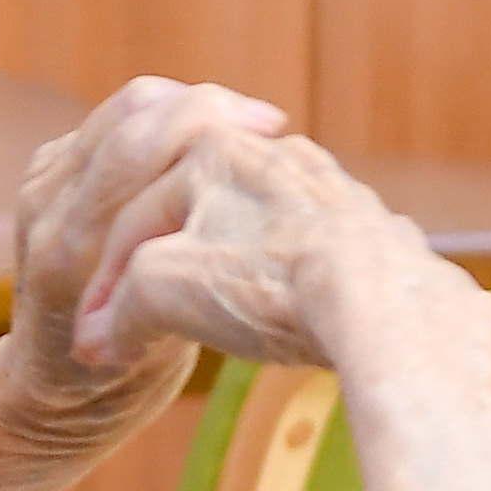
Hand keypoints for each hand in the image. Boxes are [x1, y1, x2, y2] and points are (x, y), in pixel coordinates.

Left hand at [0, 80, 287, 454]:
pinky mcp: (48, 174)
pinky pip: (113, 123)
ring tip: (249, 124)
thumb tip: (276, 226)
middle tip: (267, 123)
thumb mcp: (167, 346)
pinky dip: (168, 118)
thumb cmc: (123, 381)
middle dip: (209, 106)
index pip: (135, 148)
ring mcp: (42, 186)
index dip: (211, 126)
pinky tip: (215, 135)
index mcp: (72, 250)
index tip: (272, 134)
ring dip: (192, 106)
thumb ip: (190, 286)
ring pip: (126, 109)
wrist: (46, 389)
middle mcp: (48, 208)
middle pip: (133, 114)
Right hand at [56, 105, 477, 380]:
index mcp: (212, 151)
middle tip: (150, 315)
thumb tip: (102, 340)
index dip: (108, 280)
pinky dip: (283, 281)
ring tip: (220, 317)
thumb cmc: (267, 284)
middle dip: (164, 259)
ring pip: (255, 224)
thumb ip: (122, 305)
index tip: (103, 333)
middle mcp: (273, 154)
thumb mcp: (164, 290)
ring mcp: (328, 187)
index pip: (134, 210)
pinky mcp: (372, 228)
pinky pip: (309, 248)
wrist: (388, 306)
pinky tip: (284, 318)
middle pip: (194, 206)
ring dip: (227, 266)